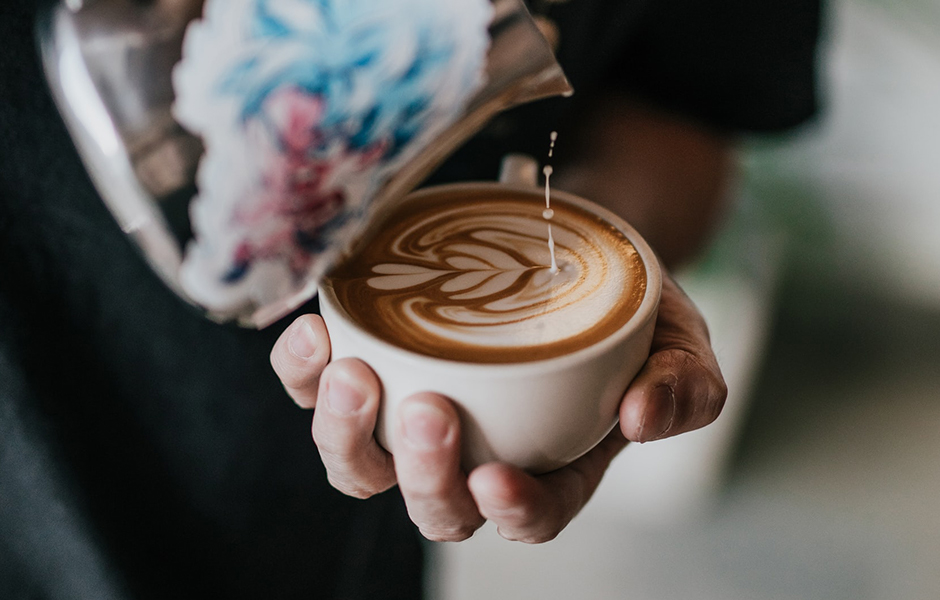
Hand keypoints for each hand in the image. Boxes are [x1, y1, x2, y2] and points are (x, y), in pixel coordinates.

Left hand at [270, 273, 725, 542]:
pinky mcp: (372, 364)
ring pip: (360, 464)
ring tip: (350, 374)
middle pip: (433, 503)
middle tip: (428, 410)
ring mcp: (414, 413)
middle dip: (422, 474)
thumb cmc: (622, 306)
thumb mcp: (679, 338)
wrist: (566, 245)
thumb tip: (644, 419)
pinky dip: (302, 370)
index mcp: (552, 461)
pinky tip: (315, 331)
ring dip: (343, 432)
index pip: (530, 511)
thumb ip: (685, 383)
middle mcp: (475, 450)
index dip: (510, 510)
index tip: (494, 478)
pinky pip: (316, 387)